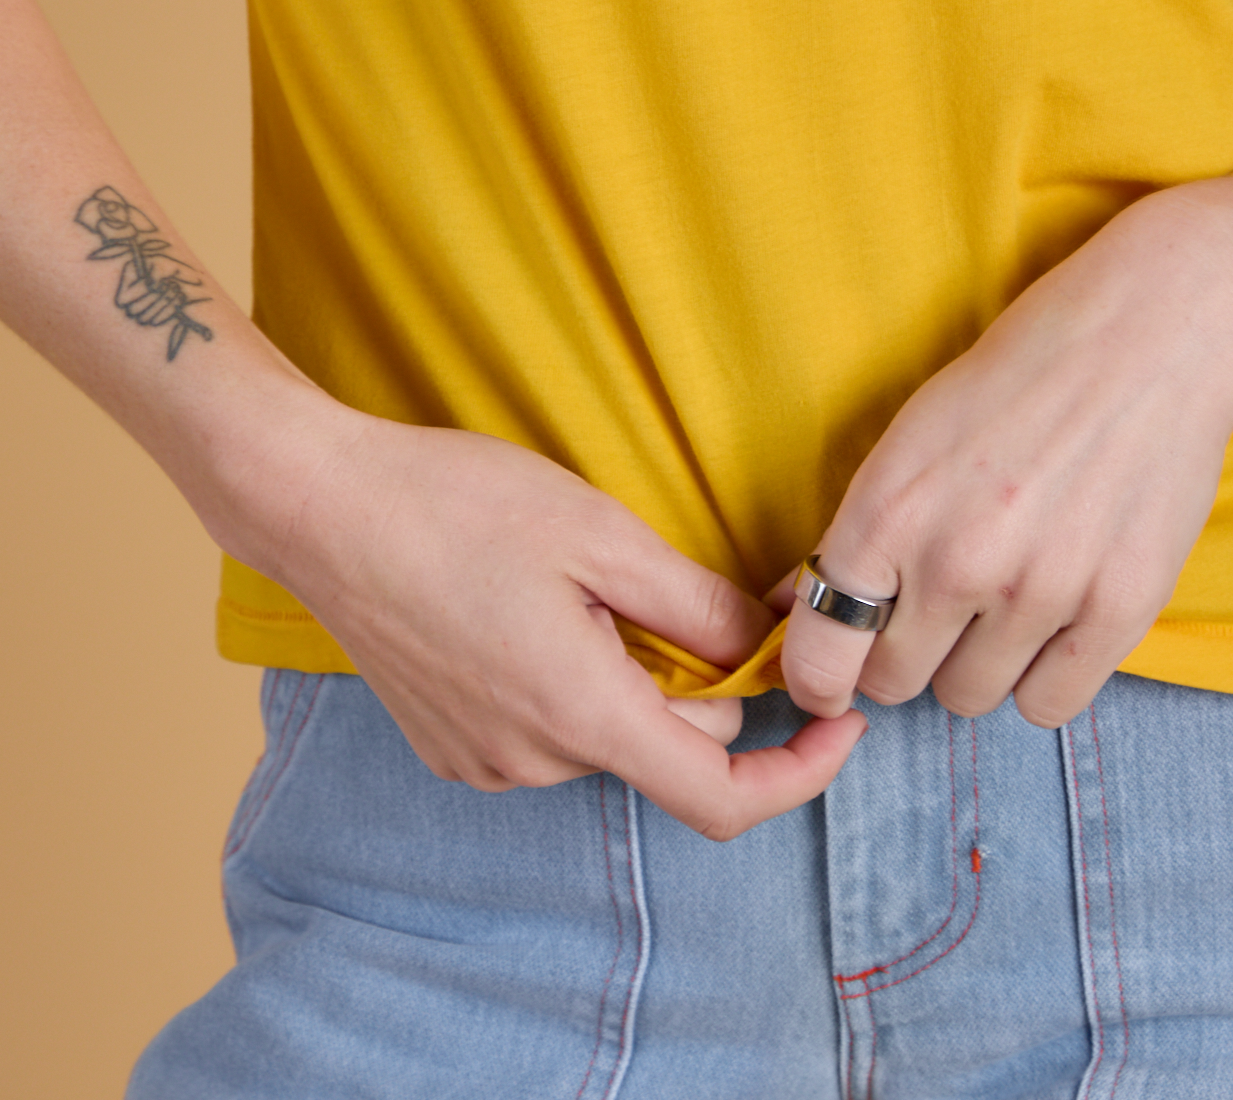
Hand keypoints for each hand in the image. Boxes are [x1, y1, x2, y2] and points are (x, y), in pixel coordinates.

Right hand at [239, 402, 864, 838]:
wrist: (320, 507)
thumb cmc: (456, 505)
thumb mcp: (601, 534)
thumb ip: (695, 606)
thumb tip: (764, 650)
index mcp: (580, 715)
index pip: (721, 796)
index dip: (800, 773)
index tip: (841, 722)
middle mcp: (533, 762)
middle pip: (669, 749)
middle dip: (708, 685)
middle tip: (690, 588)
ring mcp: (485, 761)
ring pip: (610, 734)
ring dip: (636, 678)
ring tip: (589, 583)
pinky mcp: (453, 746)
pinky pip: (553, 731)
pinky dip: (581, 683)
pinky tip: (541, 607)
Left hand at [777, 186, 1232, 728]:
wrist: (1149, 334)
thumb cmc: (1020, 375)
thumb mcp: (911, 435)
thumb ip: (856, 533)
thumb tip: (793, 606)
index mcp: (888, 512)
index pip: (820, 658)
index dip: (820, 676)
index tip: (838, 670)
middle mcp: (956, 563)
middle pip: (896, 684)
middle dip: (907, 651)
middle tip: (939, 601)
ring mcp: (1041, 593)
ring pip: (971, 699)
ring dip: (978, 662)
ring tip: (1006, 593)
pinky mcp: (1118, 611)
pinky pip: (1049, 705)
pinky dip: (1045, 673)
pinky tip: (1055, 613)